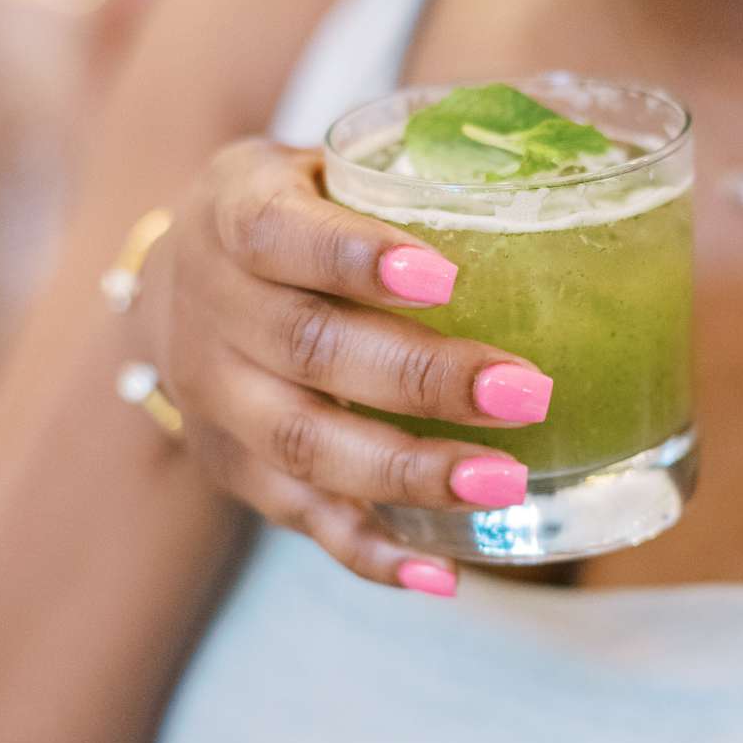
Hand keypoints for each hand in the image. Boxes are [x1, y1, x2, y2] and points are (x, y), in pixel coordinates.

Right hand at [136, 139, 552, 592]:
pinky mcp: (238, 471)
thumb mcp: (312, 169)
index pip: (282, 237)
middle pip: (310, 351)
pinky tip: (445, 573)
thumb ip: (402, 176)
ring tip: (505, 481)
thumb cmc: (285, 220)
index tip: (444, 275)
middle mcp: (213, 313)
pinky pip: (304, 522)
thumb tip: (571, 169)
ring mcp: (218, 402)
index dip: (357, 258)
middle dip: (422, 377)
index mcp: (234, 218)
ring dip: (410, 470)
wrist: (170, 288)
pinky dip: (374, 553)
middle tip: (527, 389)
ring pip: (305, 444)